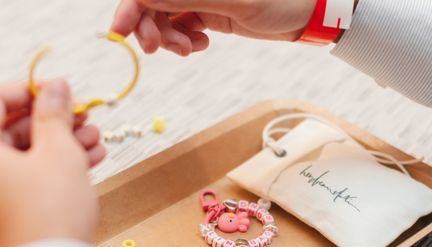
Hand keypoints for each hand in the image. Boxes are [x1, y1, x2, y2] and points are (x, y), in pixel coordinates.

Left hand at [0, 80, 105, 246]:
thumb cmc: (49, 210)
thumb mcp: (58, 152)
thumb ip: (55, 114)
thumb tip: (56, 86)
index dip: (29, 90)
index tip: (59, 90)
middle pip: (12, 128)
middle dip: (53, 120)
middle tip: (84, 117)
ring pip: (26, 152)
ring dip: (63, 141)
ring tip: (95, 140)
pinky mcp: (11, 206)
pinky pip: (31, 174)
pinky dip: (59, 164)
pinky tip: (90, 159)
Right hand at [110, 0, 317, 55]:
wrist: (306, 15)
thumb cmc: (279, 0)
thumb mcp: (233, 2)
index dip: (130, 7)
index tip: (120, 32)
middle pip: (150, 3)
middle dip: (148, 27)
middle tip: (158, 50)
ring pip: (164, 18)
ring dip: (168, 38)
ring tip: (189, 49)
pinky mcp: (208, 11)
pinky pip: (181, 27)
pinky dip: (183, 41)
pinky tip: (200, 45)